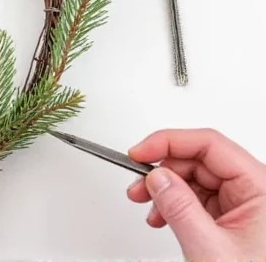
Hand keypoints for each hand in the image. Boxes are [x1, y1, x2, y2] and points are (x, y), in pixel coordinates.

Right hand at [127, 128, 265, 260]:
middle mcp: (256, 191)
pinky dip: (175, 204)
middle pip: (199, 160)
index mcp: (262, 188)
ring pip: (195, 178)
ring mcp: (246, 205)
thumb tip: (156, 176)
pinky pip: (199, 197)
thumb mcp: (209, 248)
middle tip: (138, 186)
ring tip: (149, 208)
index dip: (169, 142)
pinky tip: (163, 218)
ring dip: (166, 190)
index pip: (209, 144)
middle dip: (163, 171)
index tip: (138, 154)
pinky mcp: (235, 218)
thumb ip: (179, 207)